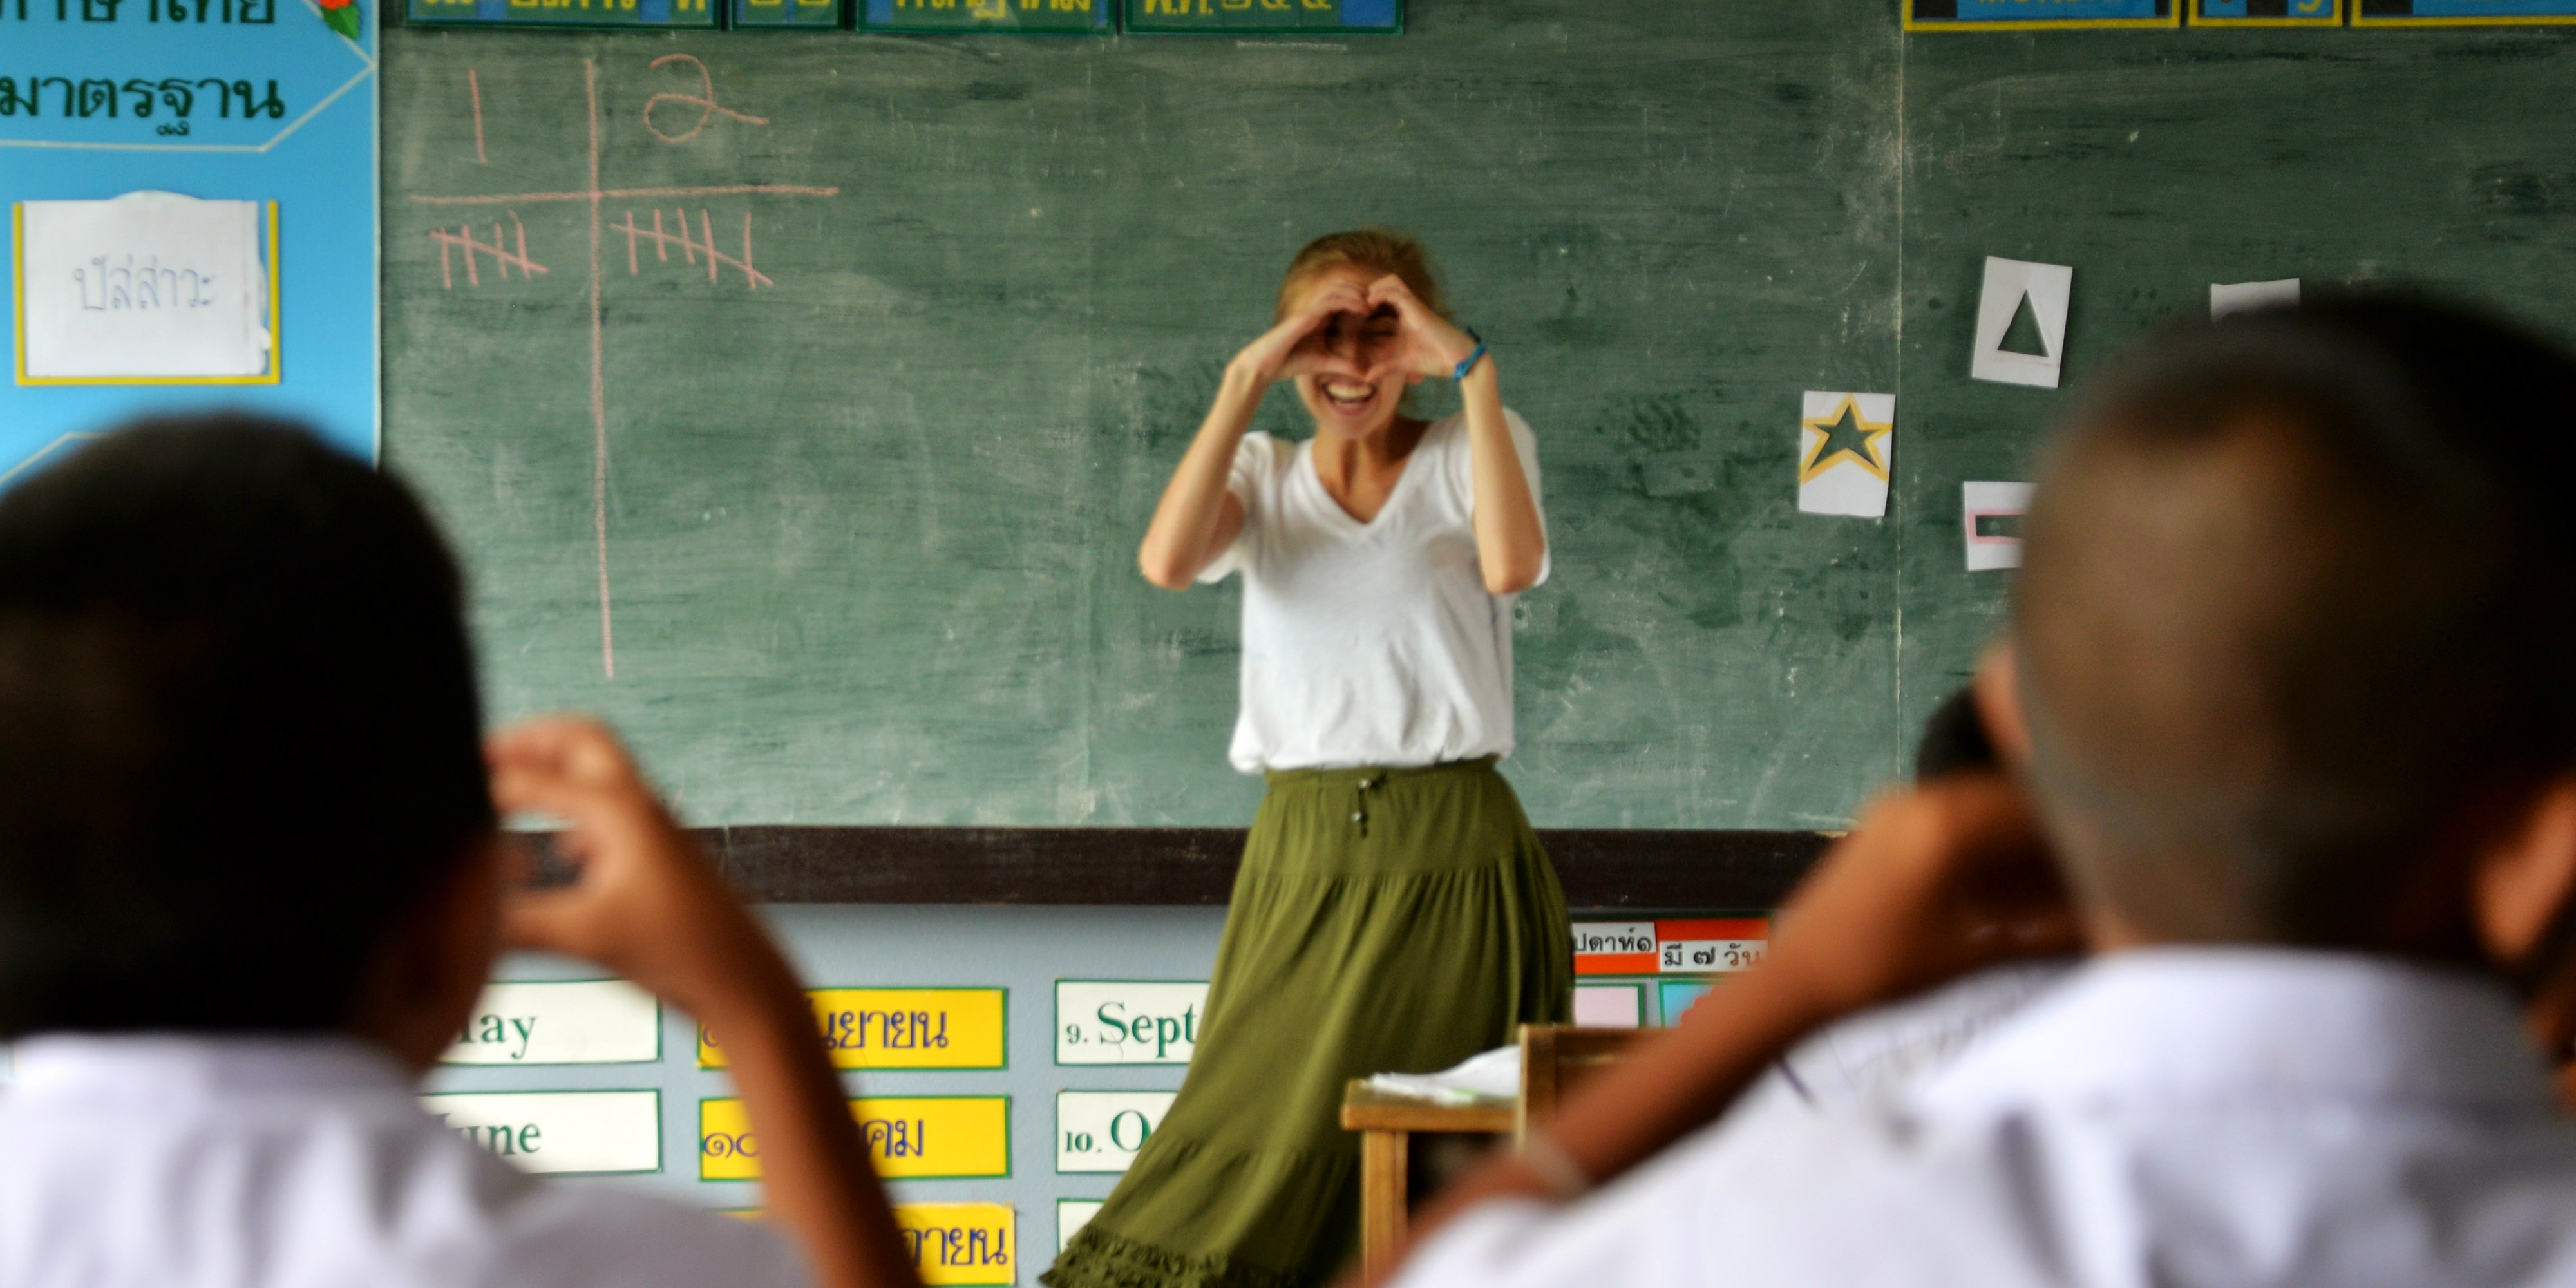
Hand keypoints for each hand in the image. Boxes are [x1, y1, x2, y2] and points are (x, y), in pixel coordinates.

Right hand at [487, 716, 773, 1012]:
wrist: (743, 983)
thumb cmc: (683, 954)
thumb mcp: (583, 938)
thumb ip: (514, 924)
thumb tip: (462, 914)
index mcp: (619, 811)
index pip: (533, 778)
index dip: (482, 783)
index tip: (442, 799)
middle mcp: (641, 806)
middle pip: (580, 739)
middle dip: (530, 739)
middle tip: (482, 754)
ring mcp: (655, 828)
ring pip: (599, 774)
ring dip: (555, 771)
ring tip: (507, 790)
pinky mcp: (662, 855)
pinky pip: (613, 813)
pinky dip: (576, 814)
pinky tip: (561, 850)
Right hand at [1228, 278, 1369, 384]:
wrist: (1266, 365)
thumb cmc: (1289, 362)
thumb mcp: (1324, 363)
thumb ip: (1343, 365)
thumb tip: (1364, 373)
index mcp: (1319, 316)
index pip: (1343, 300)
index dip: (1362, 300)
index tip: (1380, 309)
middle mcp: (1315, 309)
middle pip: (1342, 289)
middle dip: (1363, 292)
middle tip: (1382, 301)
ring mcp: (1309, 309)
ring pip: (1338, 290)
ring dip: (1358, 293)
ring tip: (1375, 303)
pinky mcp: (1305, 315)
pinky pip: (1330, 301)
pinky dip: (1348, 301)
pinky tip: (1363, 308)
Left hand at [1361, 274, 1477, 383]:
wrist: (1459, 360)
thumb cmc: (1436, 360)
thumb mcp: (1403, 363)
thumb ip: (1384, 368)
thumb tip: (1366, 378)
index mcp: (1406, 316)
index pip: (1385, 297)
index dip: (1369, 300)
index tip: (1352, 312)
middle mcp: (1410, 307)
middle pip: (1388, 282)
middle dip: (1370, 288)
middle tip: (1356, 304)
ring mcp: (1414, 305)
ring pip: (1391, 281)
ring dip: (1375, 288)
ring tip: (1362, 304)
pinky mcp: (1418, 308)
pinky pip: (1396, 292)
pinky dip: (1380, 294)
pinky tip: (1369, 306)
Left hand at [1763, 775, 2080, 1021]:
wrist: (1796, 977)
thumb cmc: (1880, 971)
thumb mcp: (1972, 956)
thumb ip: (2046, 936)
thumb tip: (2107, 925)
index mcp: (1947, 823)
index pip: (2033, 809)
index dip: (2073, 831)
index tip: (2106, 856)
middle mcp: (1920, 799)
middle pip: (2007, 800)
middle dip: (2045, 830)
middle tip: (2080, 867)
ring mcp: (1894, 805)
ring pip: (1978, 804)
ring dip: (2012, 832)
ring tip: (2042, 874)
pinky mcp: (1878, 821)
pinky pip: (1946, 812)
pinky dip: (1978, 834)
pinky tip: (1996, 873)